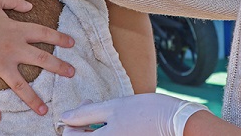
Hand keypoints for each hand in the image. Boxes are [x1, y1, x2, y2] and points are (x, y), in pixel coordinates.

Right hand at [0, 0, 75, 122]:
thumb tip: (29, 5)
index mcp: (16, 29)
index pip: (43, 33)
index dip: (59, 38)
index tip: (72, 44)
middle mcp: (11, 49)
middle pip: (41, 59)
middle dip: (58, 67)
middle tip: (72, 73)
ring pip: (20, 85)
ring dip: (32, 99)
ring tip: (43, 110)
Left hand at [59, 94, 208, 134]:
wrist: (176, 122)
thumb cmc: (145, 112)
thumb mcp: (113, 107)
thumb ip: (86, 113)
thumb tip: (65, 117)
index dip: (72, 122)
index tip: (85, 107)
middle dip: (83, 125)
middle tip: (93, 107)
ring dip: (95, 129)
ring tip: (106, 115)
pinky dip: (108, 132)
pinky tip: (116, 122)